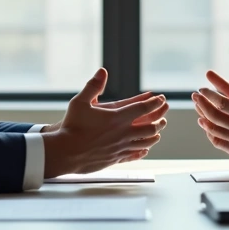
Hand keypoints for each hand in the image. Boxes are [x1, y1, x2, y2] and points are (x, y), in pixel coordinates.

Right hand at [42, 69, 168, 176]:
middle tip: (163, 116)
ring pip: (145, 143)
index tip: (161, 99)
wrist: (65, 152)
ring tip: (157, 133)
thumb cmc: (71, 126)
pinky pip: (134, 155)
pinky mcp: (115, 159)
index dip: (154, 103)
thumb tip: (102, 71)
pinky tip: (144, 151)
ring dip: (154, 136)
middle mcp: (123, 133)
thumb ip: (93, 86)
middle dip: (159, 120)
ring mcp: (120, 147)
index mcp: (117, 118)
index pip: (143, 109)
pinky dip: (142, 152)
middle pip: (150, 127)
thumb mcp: (80, 102)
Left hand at [192, 68, 228, 175]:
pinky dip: (209, 132)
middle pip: (214, 115)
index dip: (210, 95)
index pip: (223, 103)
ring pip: (213, 129)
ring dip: (203, 116)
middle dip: (202, 104)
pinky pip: (217, 141)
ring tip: (197, 107)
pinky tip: (205, 125)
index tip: (203, 89)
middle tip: (195, 96)